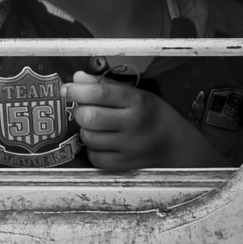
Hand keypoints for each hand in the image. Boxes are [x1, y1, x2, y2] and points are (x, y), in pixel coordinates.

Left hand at [63, 71, 229, 168]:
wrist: (177, 145)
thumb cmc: (152, 114)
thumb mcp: (135, 94)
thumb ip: (104, 85)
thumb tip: (76, 77)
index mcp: (136, 101)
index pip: (100, 93)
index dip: (77, 90)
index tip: (65, 89)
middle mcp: (134, 124)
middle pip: (90, 117)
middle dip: (80, 112)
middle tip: (85, 110)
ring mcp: (130, 147)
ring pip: (89, 138)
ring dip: (85, 131)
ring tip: (96, 127)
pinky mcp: (126, 165)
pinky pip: (95, 158)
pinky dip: (92, 149)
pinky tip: (101, 143)